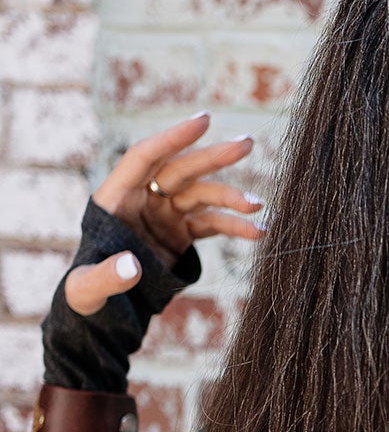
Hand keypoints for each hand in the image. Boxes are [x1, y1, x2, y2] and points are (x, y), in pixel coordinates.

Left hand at [64, 113, 264, 316]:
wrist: (103, 310)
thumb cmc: (86, 294)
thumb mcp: (88, 288)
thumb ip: (106, 276)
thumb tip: (131, 268)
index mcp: (115, 198)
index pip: (144, 157)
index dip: (173, 139)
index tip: (204, 122)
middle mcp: (142, 199)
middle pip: (180, 170)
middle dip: (213, 158)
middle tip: (246, 145)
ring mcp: (163, 215)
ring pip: (201, 195)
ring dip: (231, 198)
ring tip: (258, 206)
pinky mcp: (180, 234)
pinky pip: (211, 223)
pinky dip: (235, 226)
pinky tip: (258, 231)